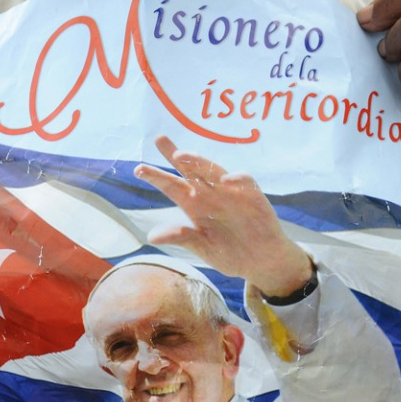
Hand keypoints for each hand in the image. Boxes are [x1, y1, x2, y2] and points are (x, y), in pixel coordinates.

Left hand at [135, 135, 311, 297]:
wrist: (261, 261)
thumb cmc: (231, 253)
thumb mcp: (204, 248)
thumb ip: (182, 237)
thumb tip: (152, 236)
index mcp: (195, 206)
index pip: (172, 187)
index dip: (157, 177)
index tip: (139, 169)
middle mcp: (210, 194)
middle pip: (190, 170)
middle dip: (175, 154)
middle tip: (160, 139)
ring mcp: (231, 192)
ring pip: (213, 170)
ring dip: (199, 162)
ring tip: (182, 156)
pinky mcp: (252, 195)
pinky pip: (244, 181)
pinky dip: (237, 178)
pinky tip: (226, 180)